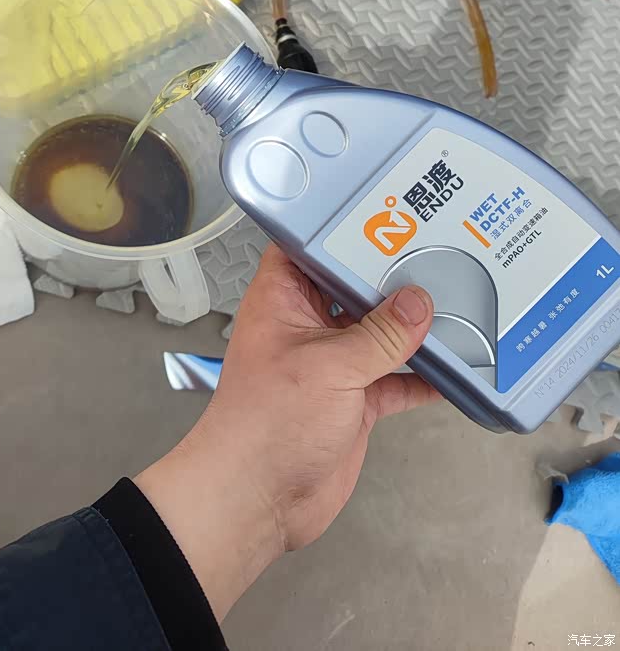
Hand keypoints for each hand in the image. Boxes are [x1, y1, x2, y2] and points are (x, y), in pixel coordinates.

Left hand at [135, 245, 436, 619]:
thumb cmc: (264, 426)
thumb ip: (378, 336)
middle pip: (353, 288)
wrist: (258, 501)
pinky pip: (394, 379)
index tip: (382, 212)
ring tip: (454, 302)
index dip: (340, 229)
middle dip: (389, 277)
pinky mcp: (352, 399)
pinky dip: (421, 376)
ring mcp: (332, 363)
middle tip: (434, 252)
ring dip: (411, 327)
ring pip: (378, 333)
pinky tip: (452, 369)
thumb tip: (417, 304)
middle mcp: (306, 325)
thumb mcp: (328, 368)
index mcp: (282, 300)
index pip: (308, 247)